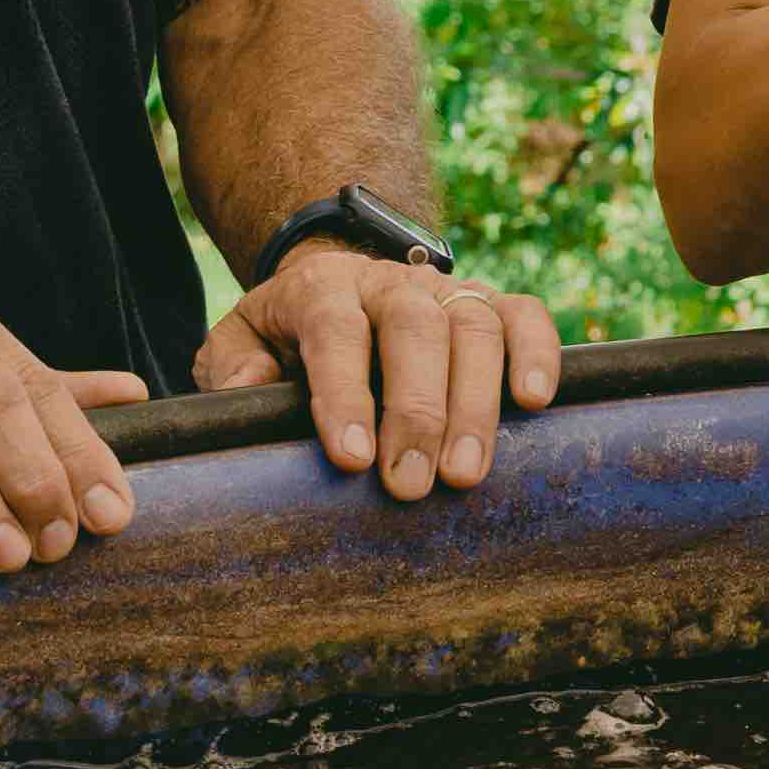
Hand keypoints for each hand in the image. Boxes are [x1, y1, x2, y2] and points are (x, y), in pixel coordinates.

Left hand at [199, 240, 564, 499]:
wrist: (339, 286)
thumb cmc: (288, 336)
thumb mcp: (240, 342)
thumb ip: (231, 368)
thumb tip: (243, 397)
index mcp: (321, 290)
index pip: (335, 331)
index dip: (345, 394)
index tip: (352, 459)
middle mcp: (388, 283)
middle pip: (414, 328)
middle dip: (416, 411)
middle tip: (410, 485)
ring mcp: (444, 290)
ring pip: (473, 326)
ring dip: (474, 403)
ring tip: (465, 474)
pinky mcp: (490, 304)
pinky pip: (524, 316)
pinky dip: (537, 353)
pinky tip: (536, 402)